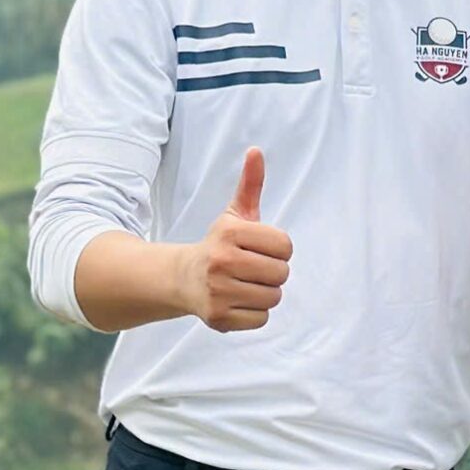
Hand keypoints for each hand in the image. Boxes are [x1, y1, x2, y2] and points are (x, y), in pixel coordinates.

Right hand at [176, 148, 292, 331]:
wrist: (184, 278)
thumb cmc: (219, 244)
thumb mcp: (234, 214)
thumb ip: (250, 184)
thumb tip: (256, 150)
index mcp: (230, 232)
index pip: (285, 246)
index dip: (278, 249)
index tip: (259, 249)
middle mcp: (221, 260)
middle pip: (282, 273)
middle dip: (272, 272)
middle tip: (251, 269)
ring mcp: (218, 291)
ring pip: (273, 297)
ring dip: (265, 293)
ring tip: (244, 284)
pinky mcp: (218, 317)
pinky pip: (261, 319)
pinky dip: (255, 313)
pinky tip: (237, 301)